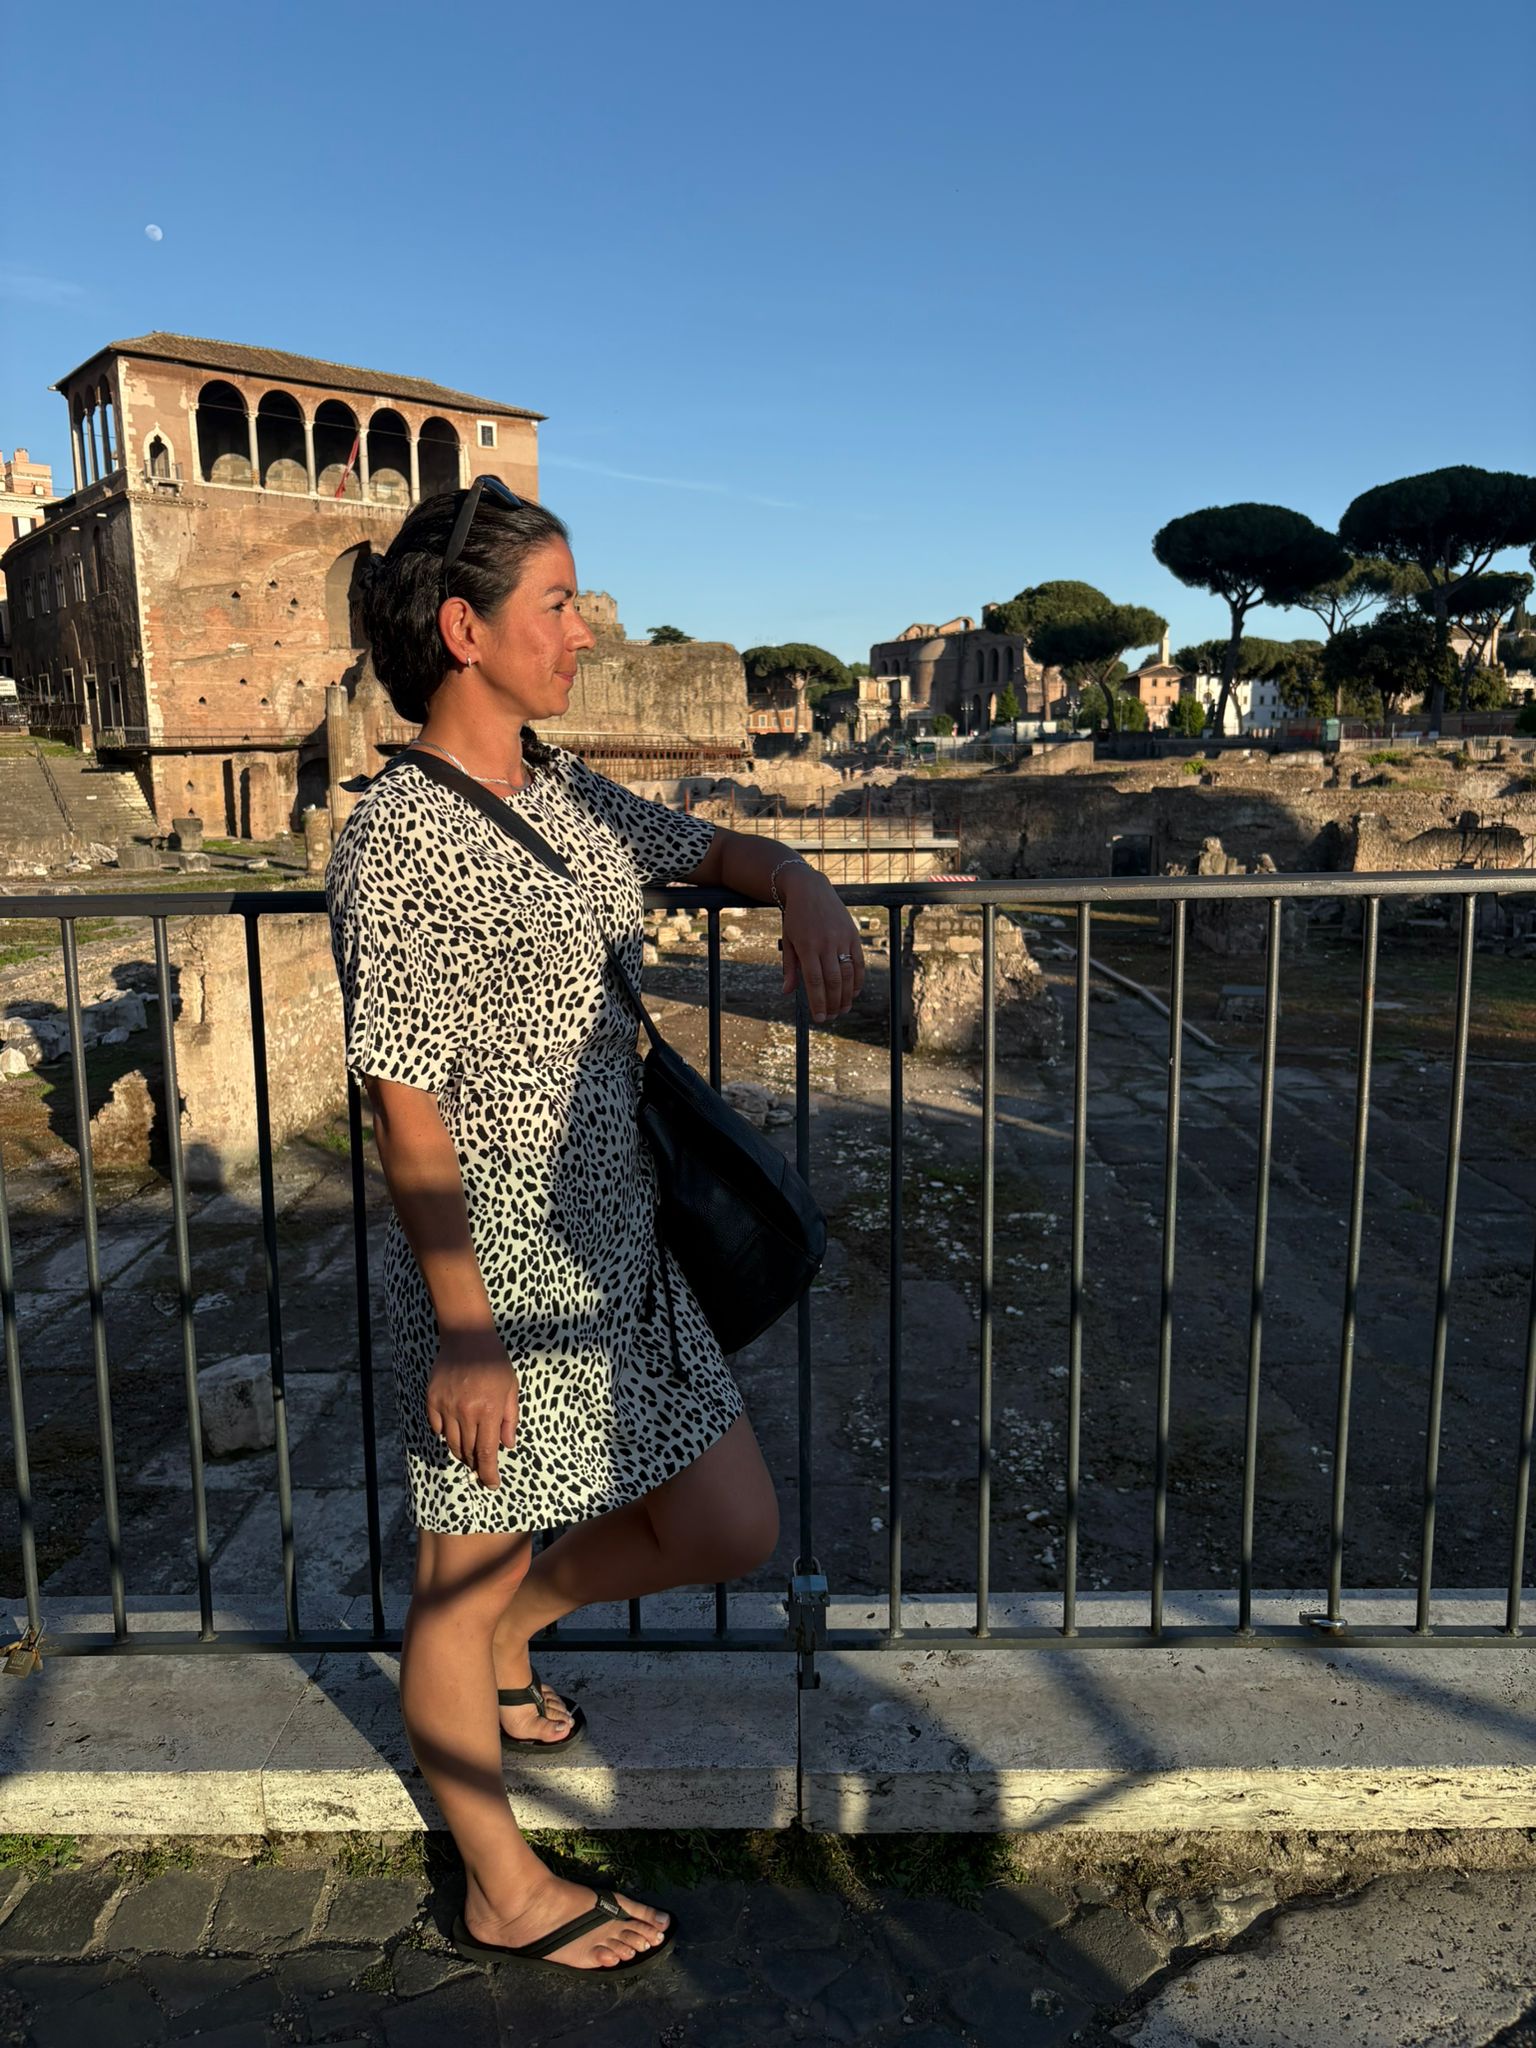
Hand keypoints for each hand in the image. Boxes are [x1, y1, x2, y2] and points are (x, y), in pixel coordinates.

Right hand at [425, 1331, 519, 1488]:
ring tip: (468, 1453)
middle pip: (467, 1450)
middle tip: (481, 1466)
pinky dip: (445, 1435)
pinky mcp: (433, 1400)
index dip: (489, 1472)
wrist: (467, 1338)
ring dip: (461, 1452)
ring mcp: (447, 1406)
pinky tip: (453, 1431)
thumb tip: (507, 1446)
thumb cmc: (494, 1362)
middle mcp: (466, 1412)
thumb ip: (509, 1419)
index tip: (491, 1484)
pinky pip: (437, 1428)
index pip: (486, 1451)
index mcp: (489, 1410)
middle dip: (475, 1463)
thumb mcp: (511, 1389)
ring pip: (451, 1442)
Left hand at [779, 866, 865, 1022]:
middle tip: (831, 1017)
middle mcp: (826, 943)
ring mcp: (841, 938)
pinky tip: (854, 992)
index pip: (815, 982)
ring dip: (846, 995)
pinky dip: (858, 979)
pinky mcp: (853, 934)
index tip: (819, 1018)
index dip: (818, 1003)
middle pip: (833, 981)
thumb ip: (789, 967)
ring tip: (843, 1009)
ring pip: (848, 974)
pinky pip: (859, 961)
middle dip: (833, 1003)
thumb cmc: (795, 917)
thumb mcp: (788, 940)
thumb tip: (787, 992)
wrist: (810, 888)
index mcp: (807, 946)